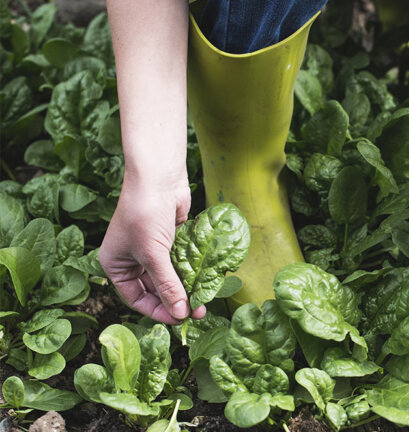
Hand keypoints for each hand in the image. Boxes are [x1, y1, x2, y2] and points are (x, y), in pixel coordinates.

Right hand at [99, 176, 205, 323]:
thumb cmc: (145, 213)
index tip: (178, 320)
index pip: (136, 298)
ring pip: (170, 277)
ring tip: (203, 301)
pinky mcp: (171, 240)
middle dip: (175, 301)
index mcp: (116, 265)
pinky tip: (204, 282)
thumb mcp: (153, 254)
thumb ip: (167, 285)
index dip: (157, 311)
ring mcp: (152, 249)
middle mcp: (132, 259)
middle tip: (195, 312)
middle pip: (155, 290)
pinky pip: (181, 263)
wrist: (159, 177)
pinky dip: (191, 272)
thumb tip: (180, 313)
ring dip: (185, 289)